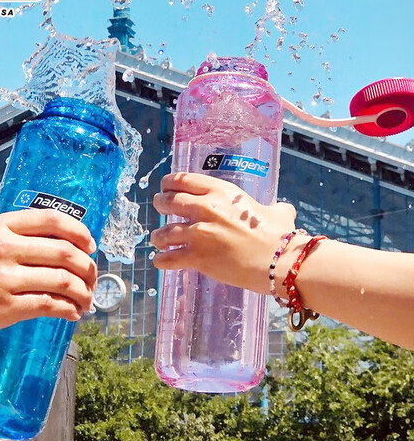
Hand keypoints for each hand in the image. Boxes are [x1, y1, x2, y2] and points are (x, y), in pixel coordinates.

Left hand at [151, 173, 298, 293]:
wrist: (279, 261)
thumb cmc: (279, 236)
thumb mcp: (277, 213)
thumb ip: (273, 208)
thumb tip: (282, 210)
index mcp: (220, 191)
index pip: (183, 180)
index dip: (169, 183)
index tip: (165, 187)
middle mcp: (205, 207)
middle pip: (168, 201)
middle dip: (160, 204)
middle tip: (160, 208)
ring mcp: (199, 233)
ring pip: (164, 231)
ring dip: (158, 236)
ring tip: (159, 240)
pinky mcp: (197, 257)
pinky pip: (168, 258)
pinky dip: (162, 260)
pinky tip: (161, 261)